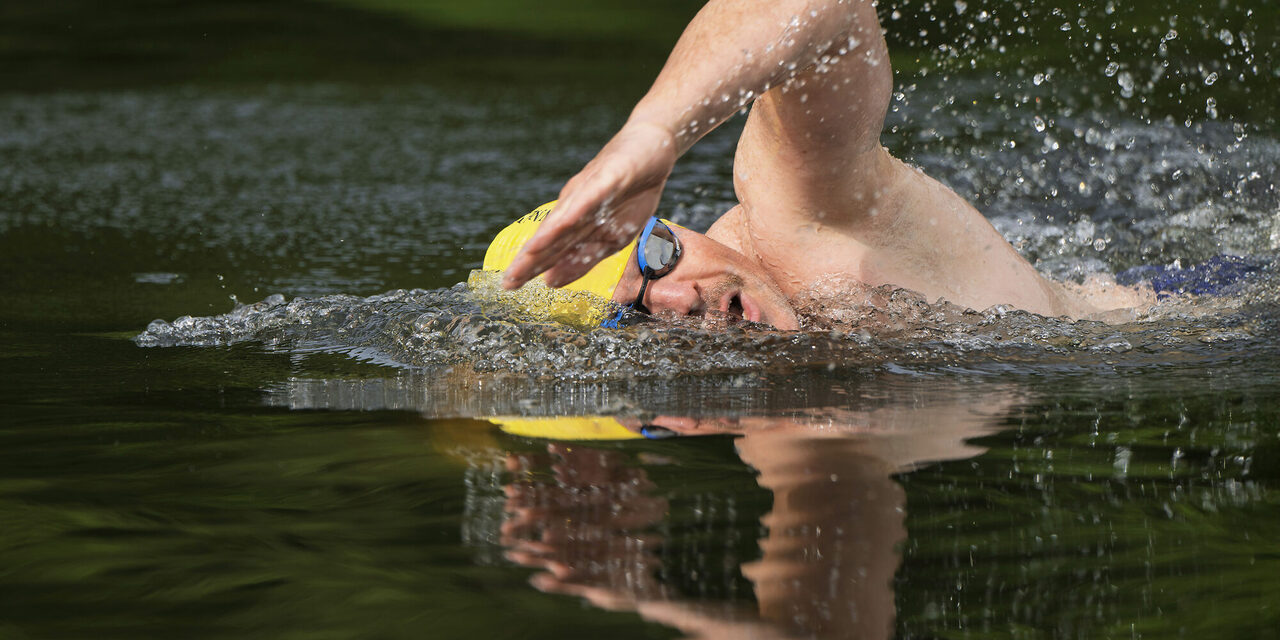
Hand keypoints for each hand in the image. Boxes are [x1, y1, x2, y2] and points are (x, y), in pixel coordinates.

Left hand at [502, 120, 677, 289]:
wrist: (654, 144)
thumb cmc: (634, 189)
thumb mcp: (614, 234)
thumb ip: (586, 255)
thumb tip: (552, 280)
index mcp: (578, 222)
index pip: (551, 248)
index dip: (532, 267)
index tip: (510, 286)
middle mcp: (576, 206)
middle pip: (551, 237)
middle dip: (531, 259)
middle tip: (509, 281)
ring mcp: (590, 191)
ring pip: (564, 219)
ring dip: (546, 238)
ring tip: (527, 256)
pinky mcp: (608, 176)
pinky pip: (590, 197)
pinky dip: (575, 211)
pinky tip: (561, 226)